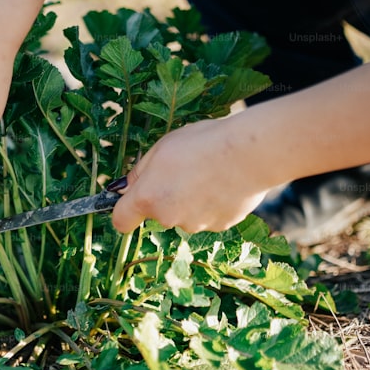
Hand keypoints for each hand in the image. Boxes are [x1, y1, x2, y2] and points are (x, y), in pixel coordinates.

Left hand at [111, 117, 272, 232]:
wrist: (248, 153)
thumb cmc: (201, 143)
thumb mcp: (160, 148)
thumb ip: (140, 173)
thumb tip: (128, 186)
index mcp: (147, 198)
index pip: (121, 221)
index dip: (124, 211)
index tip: (129, 201)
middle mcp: (168, 217)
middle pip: (158, 213)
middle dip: (165, 197)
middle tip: (182, 170)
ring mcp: (195, 224)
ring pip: (185, 214)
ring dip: (190, 200)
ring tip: (208, 172)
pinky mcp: (220, 226)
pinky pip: (209, 215)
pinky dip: (212, 203)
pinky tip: (223, 182)